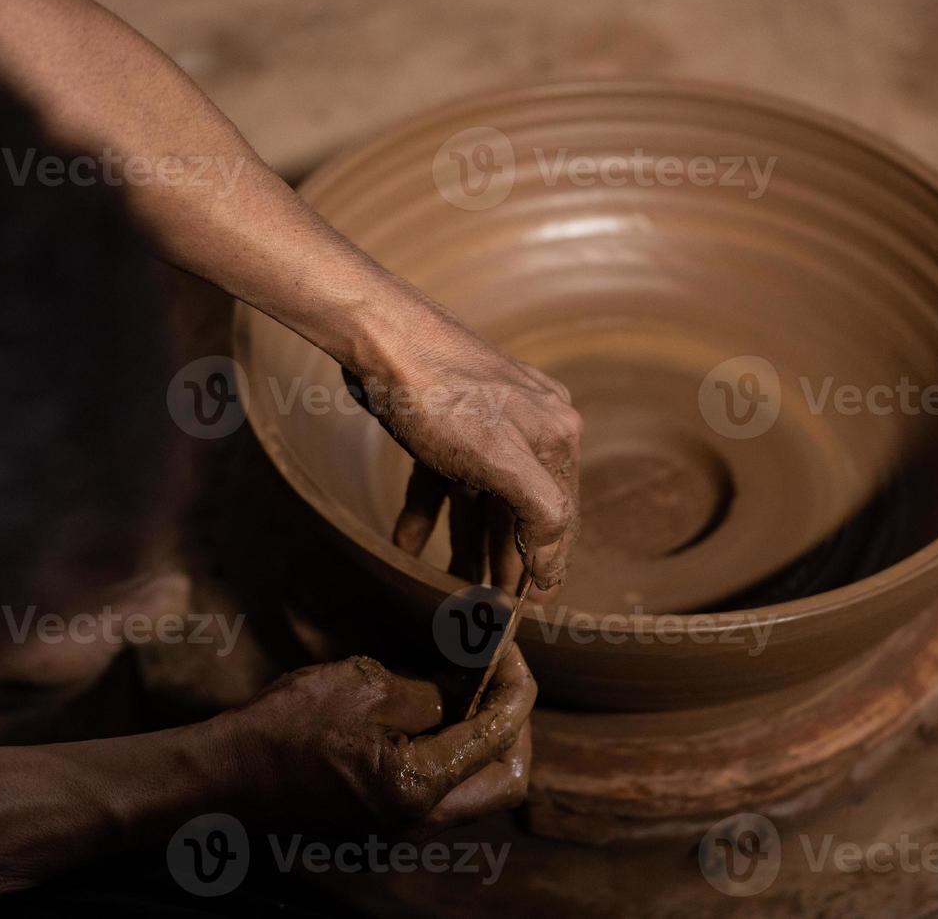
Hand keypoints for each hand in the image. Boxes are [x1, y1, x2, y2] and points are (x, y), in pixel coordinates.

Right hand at [211, 648, 534, 832]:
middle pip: (506, 781)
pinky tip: (439, 713)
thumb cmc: (290, 727)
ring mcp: (405, 829)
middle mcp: (422, 822)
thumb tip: (467, 686)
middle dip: (514, 726)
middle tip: (502, 679)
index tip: (509, 649)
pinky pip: (445, 791)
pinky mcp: (387, 821)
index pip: (499, 737)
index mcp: (421, 789)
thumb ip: (431, 693)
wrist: (229, 775)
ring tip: (473, 688)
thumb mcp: (367, 688)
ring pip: (478, 790)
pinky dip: (455, 753)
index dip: (515, 687)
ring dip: (487, 740)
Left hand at [347, 305, 582, 592]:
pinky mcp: (447, 421)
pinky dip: (428, 512)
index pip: (558, 517)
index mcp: (555, 436)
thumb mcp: (498, 457)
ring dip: (465, 543)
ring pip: (480, 498)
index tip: (529, 607)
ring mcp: (488, 422)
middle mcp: (531, 426)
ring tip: (449, 584)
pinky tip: (407, 542)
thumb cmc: (439, 394)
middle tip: (485, 606)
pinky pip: (443, 479)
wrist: (379, 331)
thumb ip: (540, 510)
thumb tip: (554, 560)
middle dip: (501, 559)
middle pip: (518, 510)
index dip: (544, 565)